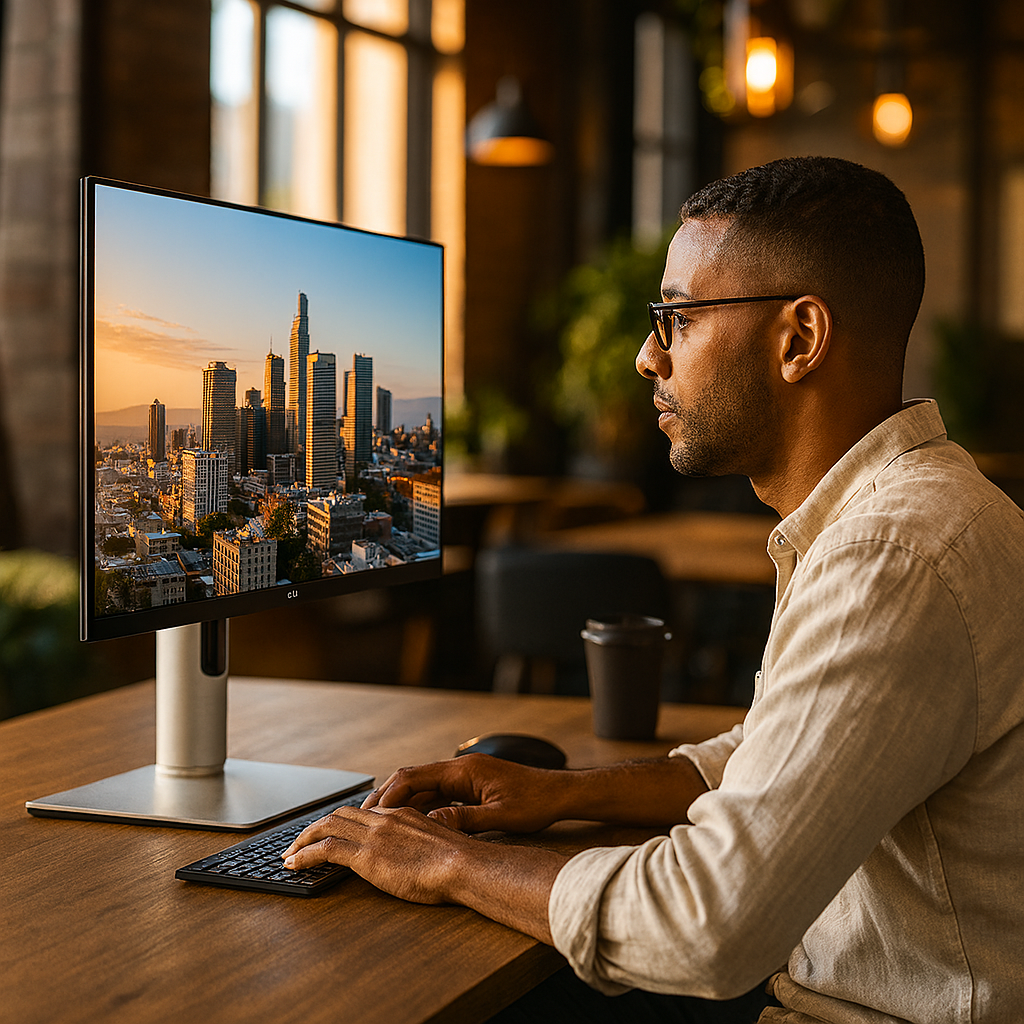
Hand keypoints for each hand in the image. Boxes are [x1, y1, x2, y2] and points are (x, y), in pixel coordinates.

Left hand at [281, 801, 565, 941]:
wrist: (464, 864)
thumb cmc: (461, 863)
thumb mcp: (440, 847)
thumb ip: (423, 845)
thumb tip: (421, 858)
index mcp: (402, 815)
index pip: (364, 814)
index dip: (344, 823)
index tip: (332, 834)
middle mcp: (385, 819)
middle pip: (341, 814)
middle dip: (316, 827)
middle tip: (300, 843)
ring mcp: (374, 835)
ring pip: (327, 826)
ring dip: (303, 839)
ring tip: (289, 855)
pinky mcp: (366, 854)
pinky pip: (324, 848)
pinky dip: (304, 854)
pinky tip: (293, 865)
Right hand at [363, 753, 567, 833]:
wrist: (559, 793)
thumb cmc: (536, 802)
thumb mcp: (500, 816)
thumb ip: (465, 819)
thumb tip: (431, 823)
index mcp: (464, 771)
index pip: (415, 775)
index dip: (389, 793)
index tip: (370, 812)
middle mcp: (461, 769)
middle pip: (413, 777)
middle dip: (387, 796)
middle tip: (364, 817)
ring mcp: (465, 776)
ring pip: (423, 786)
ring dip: (402, 801)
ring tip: (378, 823)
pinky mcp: (471, 786)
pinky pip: (437, 793)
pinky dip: (420, 805)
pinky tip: (410, 822)